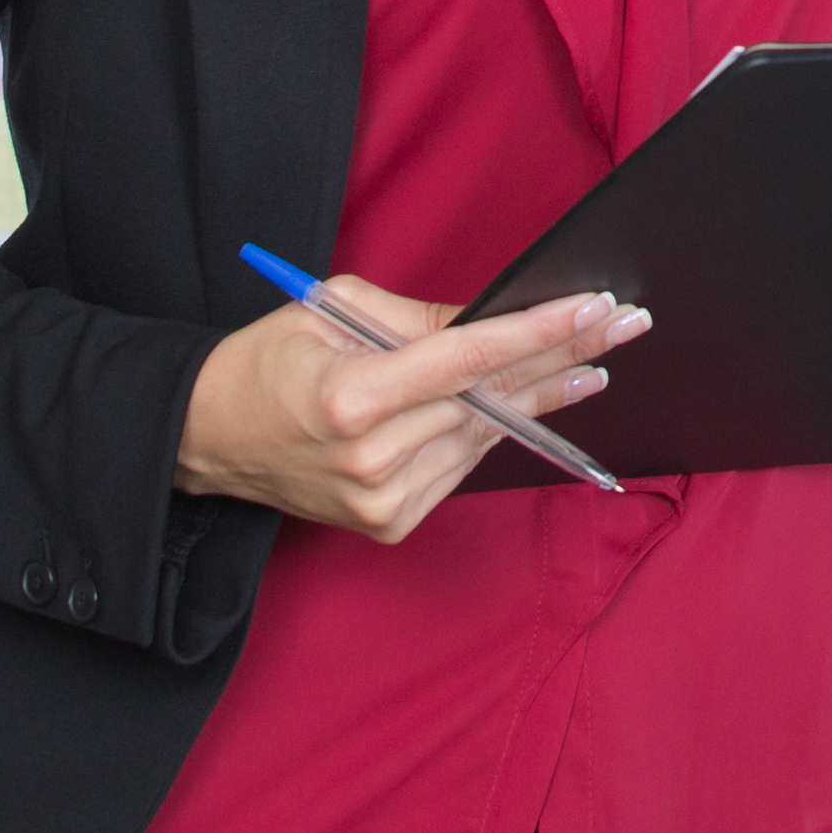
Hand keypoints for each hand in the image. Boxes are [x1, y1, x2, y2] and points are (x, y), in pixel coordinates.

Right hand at [172, 277, 640, 543]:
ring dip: (544, 398)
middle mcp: (371, 458)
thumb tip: (501, 313)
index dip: (540, 332)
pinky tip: (532, 402)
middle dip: (564, 357)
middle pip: (492, 398)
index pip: (470, 359)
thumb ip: (423, 318)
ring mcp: (381, 501)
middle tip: (626, 326)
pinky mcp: (388, 524)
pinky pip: (461, 466)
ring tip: (594, 364)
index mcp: (351, 398)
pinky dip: (495, 431)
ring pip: (485, 436)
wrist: (205, 439)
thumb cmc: (267, 362)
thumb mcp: (332, 310)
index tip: (596, 309)